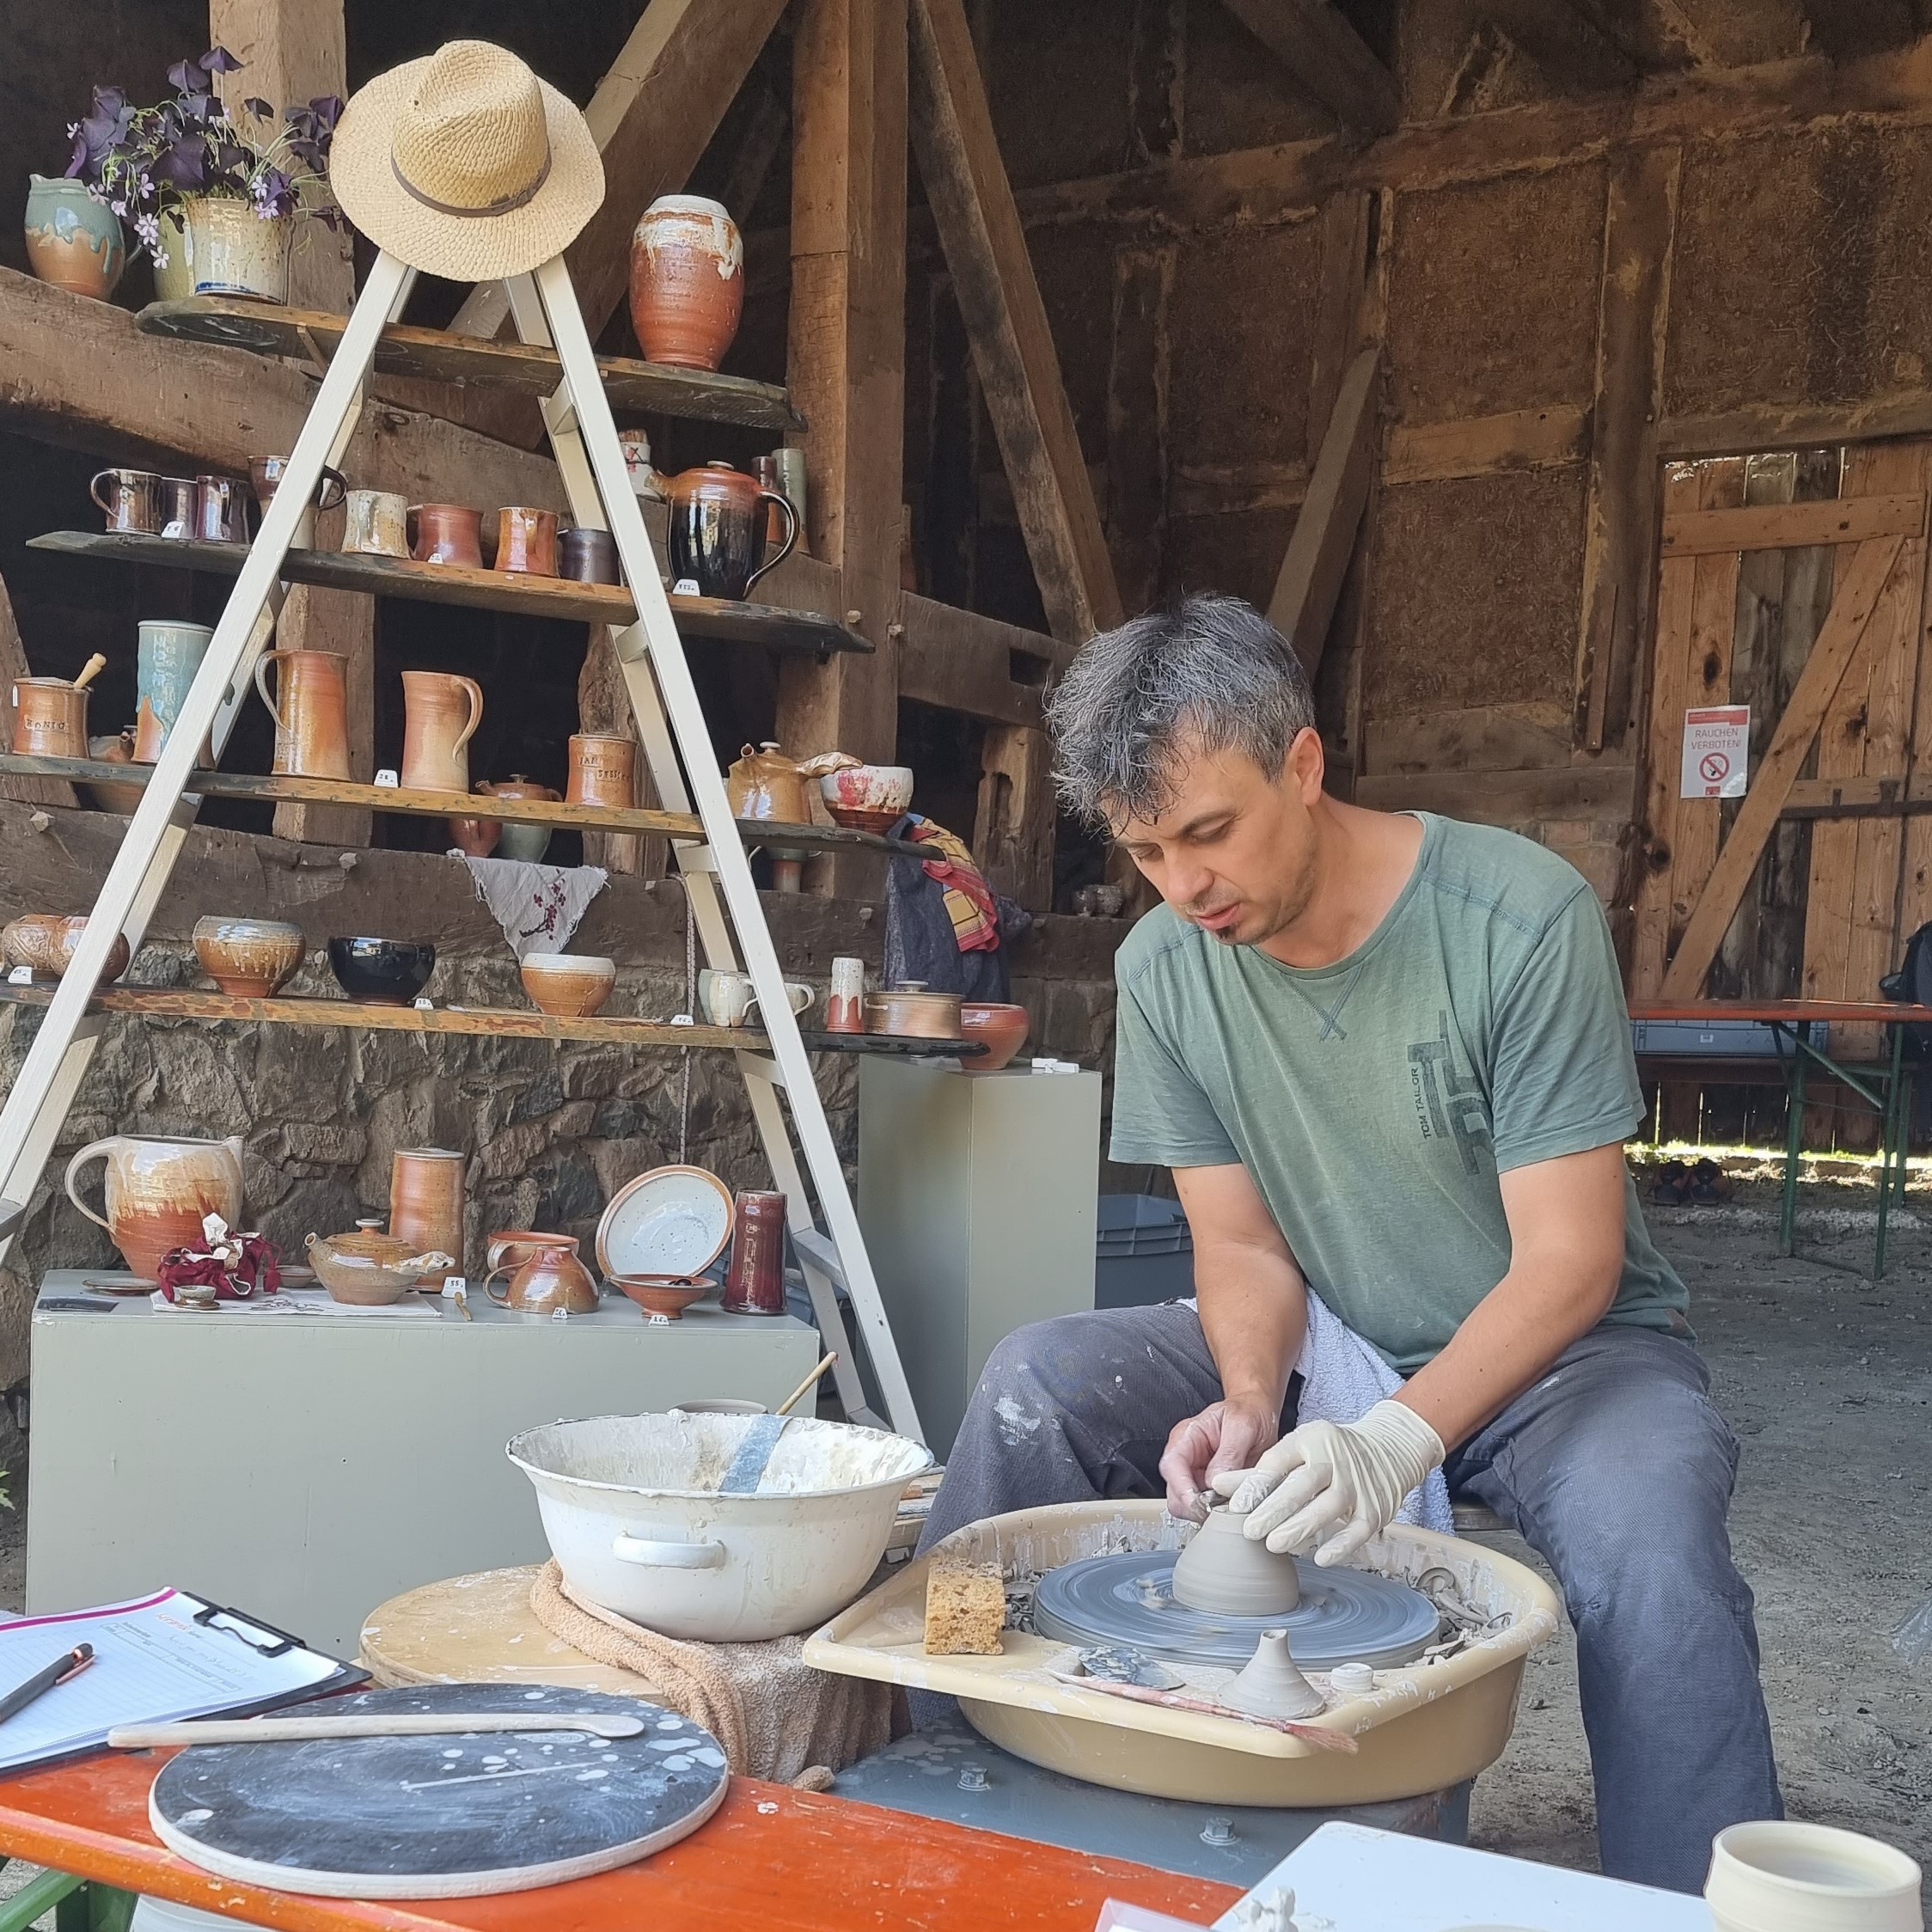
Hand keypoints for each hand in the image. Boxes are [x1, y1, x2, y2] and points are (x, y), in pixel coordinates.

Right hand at [1158, 1397, 1280, 1521]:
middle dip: (1195, 1506)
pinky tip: (1232, 1506)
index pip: (1172, 1466)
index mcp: (1186, 1436)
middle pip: (1175, 1493)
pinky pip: (1206, 1508)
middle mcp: (1186, 1458)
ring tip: (1230, 1505)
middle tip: (1221, 1509)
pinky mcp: (1209, 1488)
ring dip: (1207, 1512)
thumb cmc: (1247, 1411)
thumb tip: (1215, 1481)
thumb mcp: (1243, 1425)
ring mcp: (1196, 1475)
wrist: (1257, 1412)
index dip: (1183, 1489)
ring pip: (1188, 1506)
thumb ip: (1229, 1453)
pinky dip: (1218, 1513)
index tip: (1202, 1504)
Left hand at [1209, 1399, 1444, 1563]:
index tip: (1237, 1505)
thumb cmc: (1330, 1453)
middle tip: (1250, 1530)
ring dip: (1301, 1526)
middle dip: (1275, 1508)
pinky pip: (1358, 1529)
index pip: (1280, 1460)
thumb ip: (1258, 1472)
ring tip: (1274, 1545)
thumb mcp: (1296, 1450)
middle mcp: (1334, 1460)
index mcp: (1310, 1440)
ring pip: (1328, 1506)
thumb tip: (1216, 1487)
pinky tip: (1320, 1557)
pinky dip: (1341, 1544)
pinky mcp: (1375, 1509)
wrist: (1388, 1449)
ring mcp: (1356, 1485)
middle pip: (1302, 1484)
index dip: (1257, 1483)